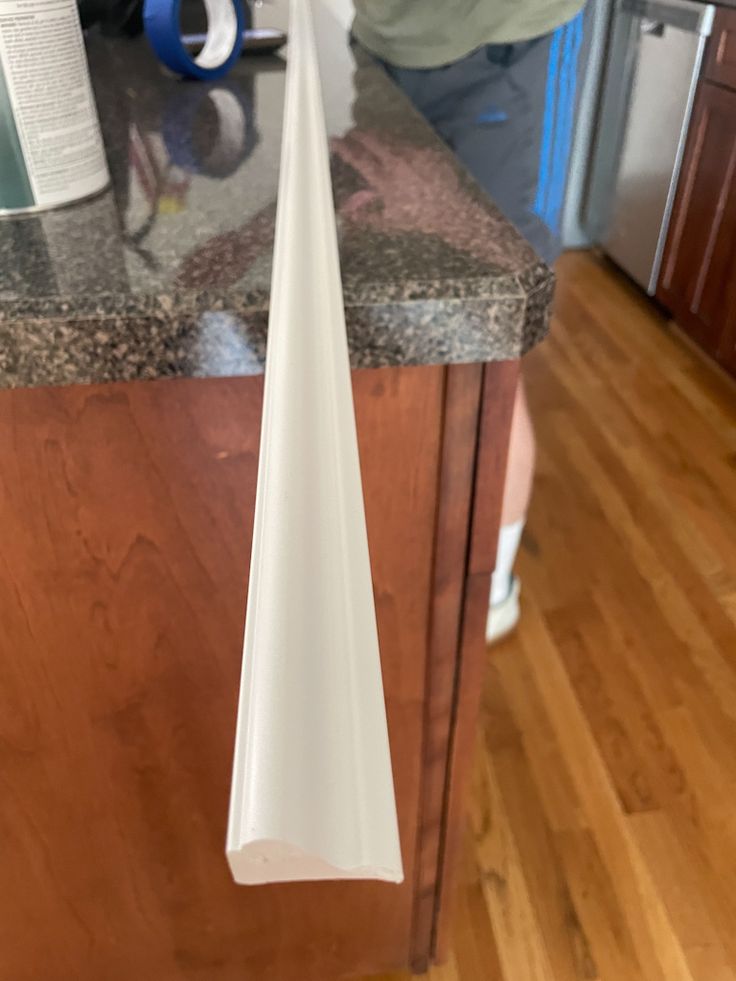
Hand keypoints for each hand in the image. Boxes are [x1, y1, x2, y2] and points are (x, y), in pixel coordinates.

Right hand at [331, 130, 511, 267]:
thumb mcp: (388, 221)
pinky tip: (393, 148)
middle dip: (357, 134)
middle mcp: (397, 161)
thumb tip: (345, 212)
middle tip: (349, 134)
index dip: (344, 148)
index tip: (334, 141)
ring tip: (367, 136)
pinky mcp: (426, 150)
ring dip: (375, 135)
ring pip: (388, 137)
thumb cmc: (417, 218)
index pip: (359, 158)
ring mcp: (413, 153)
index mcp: (384, 179)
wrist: (451, 211)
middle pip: (371, 139)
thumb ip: (364, 214)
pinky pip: (406, 142)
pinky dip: (395, 143)